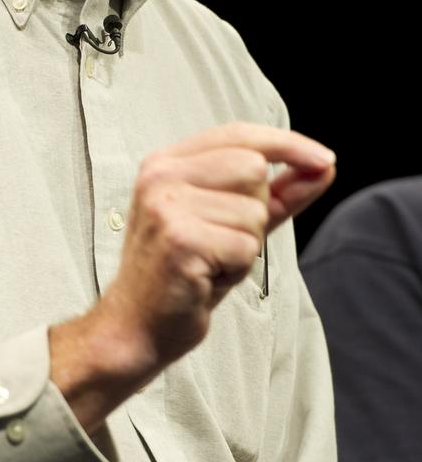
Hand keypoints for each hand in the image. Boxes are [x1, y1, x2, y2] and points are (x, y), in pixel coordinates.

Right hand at [49, 122, 335, 432]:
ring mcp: (167, 206)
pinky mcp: (179, 240)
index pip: (239, 133)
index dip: (287, 144)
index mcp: (167, 162)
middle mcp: (161, 175)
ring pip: (253, 212)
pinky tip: (205, 278)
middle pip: (252, 168)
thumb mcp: (232, 223)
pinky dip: (236, 269)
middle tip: (220, 241)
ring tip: (210, 262)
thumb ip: (278, 193)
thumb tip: (324, 165)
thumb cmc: (185, 273)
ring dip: (245, 246)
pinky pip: (246, 247)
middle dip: (255, 211)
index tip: (324, 158)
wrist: (137, 327)